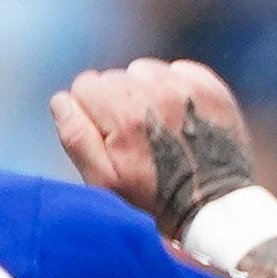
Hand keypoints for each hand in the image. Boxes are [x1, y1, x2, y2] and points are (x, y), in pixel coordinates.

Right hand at [52, 58, 260, 244]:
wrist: (214, 207)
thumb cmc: (153, 200)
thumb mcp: (104, 182)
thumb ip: (76, 137)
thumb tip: (62, 101)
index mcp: (125, 115)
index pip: (84, 84)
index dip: (89, 111)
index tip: (107, 136)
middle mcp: (156, 93)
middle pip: (113, 77)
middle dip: (116, 103)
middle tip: (135, 138)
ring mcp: (187, 88)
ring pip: (143, 71)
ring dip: (144, 92)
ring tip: (157, 128)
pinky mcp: (210, 88)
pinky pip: (176, 70)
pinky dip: (173, 87)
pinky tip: (179, 117)